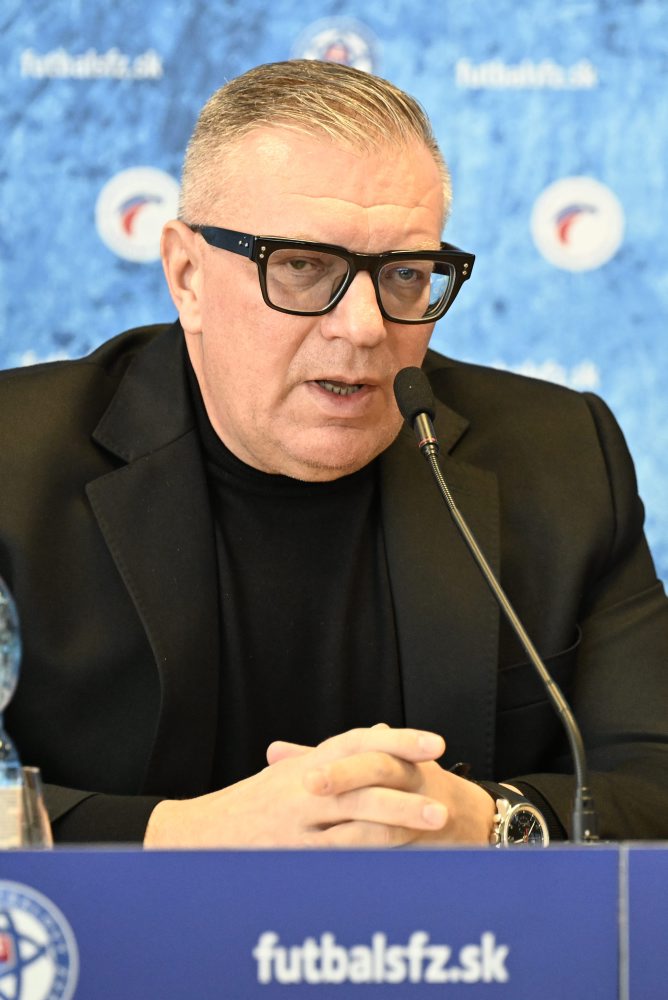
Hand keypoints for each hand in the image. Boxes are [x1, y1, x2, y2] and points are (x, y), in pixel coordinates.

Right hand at [144, 725, 451, 848]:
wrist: (199, 835)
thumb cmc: (251, 806)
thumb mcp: (289, 775)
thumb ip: (333, 757)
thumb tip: (377, 732)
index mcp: (309, 762)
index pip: (359, 742)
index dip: (400, 740)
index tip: (435, 744)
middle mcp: (306, 785)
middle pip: (366, 778)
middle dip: (409, 788)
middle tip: (445, 799)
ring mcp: (300, 819)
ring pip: (360, 816)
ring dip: (402, 822)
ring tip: (434, 825)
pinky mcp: (295, 852)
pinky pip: (342, 850)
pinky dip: (373, 851)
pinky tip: (399, 857)